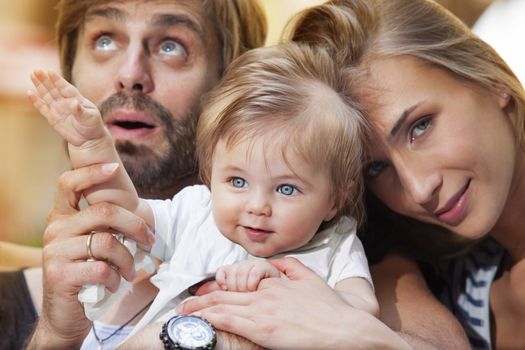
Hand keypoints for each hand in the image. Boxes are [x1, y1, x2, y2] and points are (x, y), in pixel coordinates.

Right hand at [28, 69, 104, 147]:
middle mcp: (65, 101)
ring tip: (32, 75)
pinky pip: (42, 108)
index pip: (65, 87)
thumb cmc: (93, 126)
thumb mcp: (91, 118)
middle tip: (36, 70)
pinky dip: (36, 101)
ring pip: (46, 95)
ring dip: (39, 86)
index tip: (50, 71)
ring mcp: (58, 108)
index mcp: (76, 98)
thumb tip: (73, 103)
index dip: (57, 79)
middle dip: (45, 79)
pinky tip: (29, 93)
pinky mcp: (52, 117)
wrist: (88, 139)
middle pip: (54, 88)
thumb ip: (81, 111)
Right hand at [28, 164, 154, 348]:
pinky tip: (114, 284)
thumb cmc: (88, 273)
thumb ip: (106, 227)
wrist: (65, 314)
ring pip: (108, 242)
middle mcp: (55, 229)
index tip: (114, 168)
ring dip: (127, 260)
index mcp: (62, 217)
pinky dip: (116, 278)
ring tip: (129, 271)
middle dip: (136, 226)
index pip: (68, 184)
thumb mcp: (93, 244)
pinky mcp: (60, 274)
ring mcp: (55, 251)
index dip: (91, 172)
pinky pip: (102, 268)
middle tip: (149, 242)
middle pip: (105, 212)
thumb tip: (142, 214)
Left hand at [179, 257, 398, 349]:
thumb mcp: (310, 278)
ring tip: (184, 312)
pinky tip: (200, 320)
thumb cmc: (329, 308)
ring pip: (223, 308)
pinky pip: (232, 321)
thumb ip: (290, 267)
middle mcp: (264, 295)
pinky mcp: (264, 329)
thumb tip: (274, 263)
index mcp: (273, 284)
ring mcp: (263, 312)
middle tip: (183, 304)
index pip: (237, 284)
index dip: (217, 289)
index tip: (203, 292)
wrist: (343, 328)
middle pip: (225, 296)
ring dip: (200, 310)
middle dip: (201, 300)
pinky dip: (213, 319)